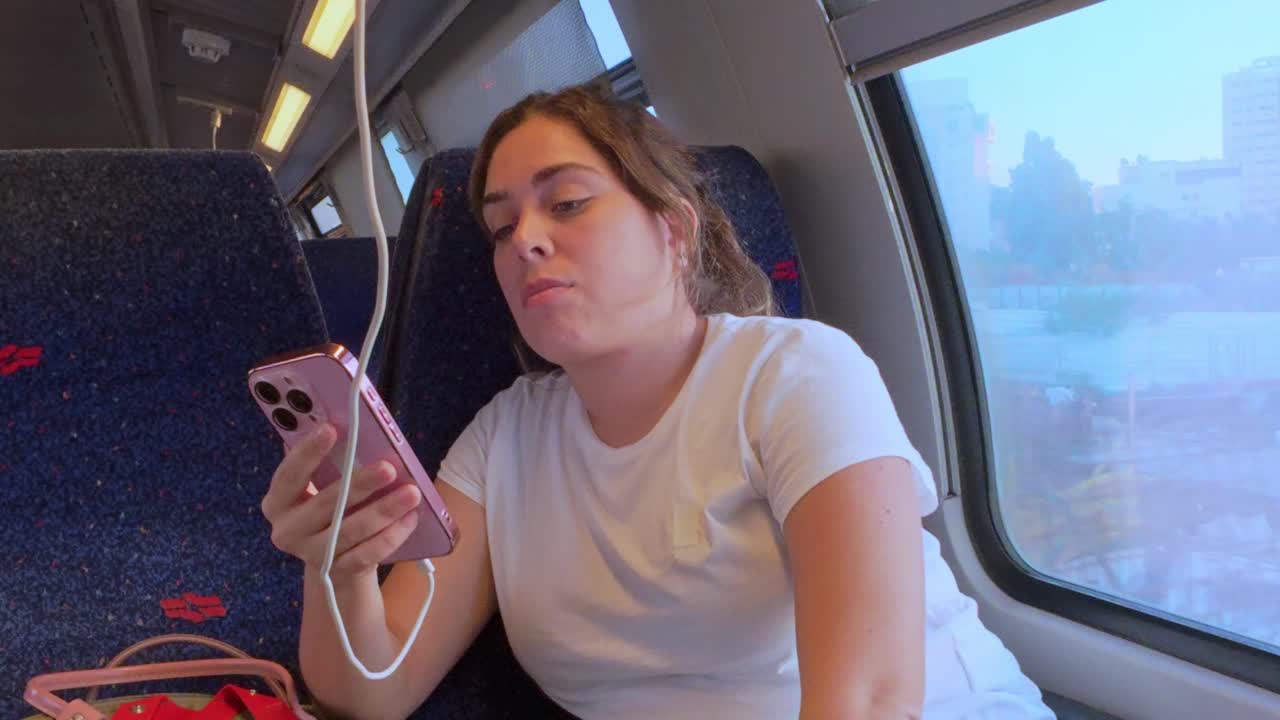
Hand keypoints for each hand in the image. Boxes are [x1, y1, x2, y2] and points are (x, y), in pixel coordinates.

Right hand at [260, 424, 421, 583]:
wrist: (334, 564)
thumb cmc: (329, 510)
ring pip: (351, 531)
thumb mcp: (319, 486)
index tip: (333, 429)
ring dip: (384, 510)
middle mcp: (287, 531)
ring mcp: (312, 555)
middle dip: (360, 484)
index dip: (308, 452)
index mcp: (277, 502)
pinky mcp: (338, 572)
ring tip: (412, 493)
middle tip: (388, 467)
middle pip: (326, 505)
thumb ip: (325, 461)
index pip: (289, 475)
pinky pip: (368, 554)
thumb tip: (339, 419)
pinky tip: (410, 518)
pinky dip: (392, 536)